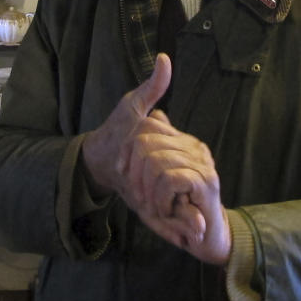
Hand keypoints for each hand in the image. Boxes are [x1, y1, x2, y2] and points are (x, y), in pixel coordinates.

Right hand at [82, 54, 231, 264]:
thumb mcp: (134, 105)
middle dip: (181, 217)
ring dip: (176, 228)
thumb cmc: (118, 128)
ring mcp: (133, 193)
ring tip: (198, 236)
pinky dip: (168, 229)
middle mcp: (135, 178)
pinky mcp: (136, 203)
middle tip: (203, 226)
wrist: (97, 156)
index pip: (160, 178)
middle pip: (160, 204)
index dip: (180, 192)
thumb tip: (165, 60)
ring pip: (157, 216)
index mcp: (137, 155)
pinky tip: (186, 240)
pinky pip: (154, 219)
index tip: (200, 195)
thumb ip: (153, 87)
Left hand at [121, 108, 231, 264]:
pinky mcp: (205, 181)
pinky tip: (165, 210)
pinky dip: (160, 199)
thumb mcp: (159, 178)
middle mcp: (194, 147)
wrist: (207, 237)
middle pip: (145, 140)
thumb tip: (156, 114)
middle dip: (133, 172)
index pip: (148, 124)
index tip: (123, 172)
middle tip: (140, 197)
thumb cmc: (179, 209)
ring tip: (155, 207)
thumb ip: (156, 149)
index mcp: (183, 142)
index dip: (127, 147)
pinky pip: (169, 179)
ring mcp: (201, 162)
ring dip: (147, 191)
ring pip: (154, 160)